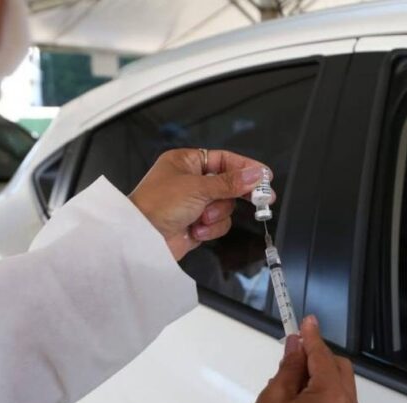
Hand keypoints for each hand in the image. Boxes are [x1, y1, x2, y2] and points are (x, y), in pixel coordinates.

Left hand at [128, 148, 270, 260]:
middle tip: (261, 198)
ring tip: (202, 218)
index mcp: (186, 162)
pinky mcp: (196, 224)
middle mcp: (190, 181)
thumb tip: (255, 175)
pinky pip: (218, 223)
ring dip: (217, 214)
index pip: (223, 160)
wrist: (141, 238)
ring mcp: (194, 203)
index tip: (264, 175)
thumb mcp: (197, 188)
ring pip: (225, 206)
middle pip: (228, 184)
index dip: (244, 167)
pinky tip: (196, 230)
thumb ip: (230, 182)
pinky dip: (210, 228)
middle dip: (237, 193)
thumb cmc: (157, 205)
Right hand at [235, 316, 360, 402]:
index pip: (323, 356)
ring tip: (293, 382)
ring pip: (341, 385)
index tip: (306, 323)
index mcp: (331, 399)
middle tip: (293, 354)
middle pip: (338, 368)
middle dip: (318, 358)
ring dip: (322, 376)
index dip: (312, 337)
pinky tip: (303, 397)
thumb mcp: (273, 398)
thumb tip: (296, 346)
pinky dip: (326, 393)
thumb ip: (290, 367)